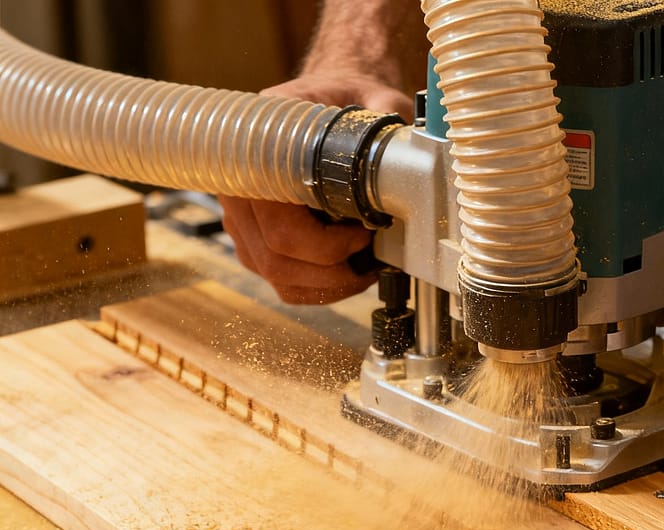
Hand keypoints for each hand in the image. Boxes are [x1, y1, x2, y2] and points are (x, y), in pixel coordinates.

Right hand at [220, 74, 413, 304]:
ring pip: (277, 277)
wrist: (327, 99)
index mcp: (258, 150)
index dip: (327, 247)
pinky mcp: (254, 241)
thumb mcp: (373, 102)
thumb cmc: (346, 101)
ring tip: (364, 271)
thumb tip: (416, 160)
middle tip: (371, 264)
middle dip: (332, 274)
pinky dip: (319, 288)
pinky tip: (349, 273)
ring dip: (328, 286)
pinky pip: (282, 281)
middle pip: (275, 261)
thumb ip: (388, 125)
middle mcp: (239, 186)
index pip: (279, 227)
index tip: (365, 235)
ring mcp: (242, 219)